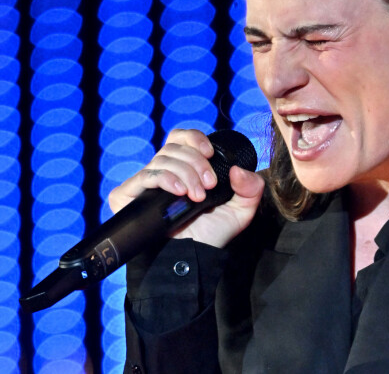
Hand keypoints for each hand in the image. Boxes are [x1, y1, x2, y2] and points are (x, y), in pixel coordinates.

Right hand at [108, 128, 264, 247]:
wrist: (192, 259)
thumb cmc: (212, 234)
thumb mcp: (241, 210)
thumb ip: (251, 187)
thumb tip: (238, 169)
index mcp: (185, 168)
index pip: (181, 138)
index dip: (194, 138)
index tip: (210, 153)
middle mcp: (164, 171)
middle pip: (174, 147)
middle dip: (196, 163)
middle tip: (209, 185)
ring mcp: (145, 183)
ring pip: (162, 159)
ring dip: (185, 174)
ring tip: (196, 197)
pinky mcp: (128, 195)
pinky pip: (145, 175)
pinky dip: (164, 178)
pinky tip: (178, 191)